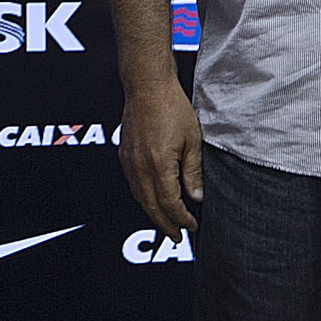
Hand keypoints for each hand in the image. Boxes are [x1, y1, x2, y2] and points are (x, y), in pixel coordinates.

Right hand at [118, 72, 202, 237]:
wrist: (147, 85)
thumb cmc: (171, 106)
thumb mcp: (192, 140)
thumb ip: (193, 171)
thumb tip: (196, 196)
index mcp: (159, 164)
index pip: (170, 203)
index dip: (181, 218)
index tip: (191, 225)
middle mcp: (140, 165)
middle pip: (151, 205)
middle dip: (165, 224)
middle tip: (177, 235)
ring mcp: (129, 159)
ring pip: (139, 196)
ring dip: (152, 212)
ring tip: (165, 221)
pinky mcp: (124, 152)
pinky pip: (132, 183)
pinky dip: (142, 196)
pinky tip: (150, 197)